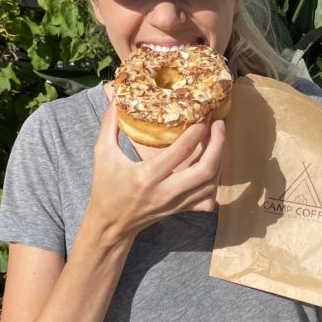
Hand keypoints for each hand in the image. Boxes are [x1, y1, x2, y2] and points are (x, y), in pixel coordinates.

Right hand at [88, 100, 225, 239]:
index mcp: (146, 176)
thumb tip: (115, 96)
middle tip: (219, 125)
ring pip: (210, 184)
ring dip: (219, 160)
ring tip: (218, 139)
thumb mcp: (102, 154)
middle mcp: (165, 192)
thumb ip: (109, 125)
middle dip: (218, 144)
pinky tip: (213, 167)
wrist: (110, 225)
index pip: (181, 151)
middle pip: (204, 169)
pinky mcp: (180, 210)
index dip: (197, 130)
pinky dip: (215, 183)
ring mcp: (175, 204)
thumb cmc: (105, 188)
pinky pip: (207, 199)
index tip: (204, 113)